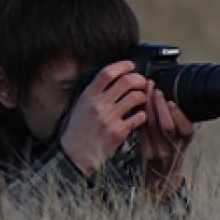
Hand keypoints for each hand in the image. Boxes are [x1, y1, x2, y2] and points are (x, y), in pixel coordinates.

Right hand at [59, 61, 148, 176]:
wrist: (75, 154)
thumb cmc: (78, 130)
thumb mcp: (80, 105)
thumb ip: (95, 92)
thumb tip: (114, 79)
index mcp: (88, 96)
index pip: (107, 73)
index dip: (123, 66)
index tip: (131, 65)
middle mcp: (99, 105)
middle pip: (126, 82)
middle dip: (139, 79)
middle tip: (142, 82)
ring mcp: (109, 118)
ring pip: (135, 97)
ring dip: (143, 96)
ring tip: (142, 98)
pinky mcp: (119, 132)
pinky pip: (139, 117)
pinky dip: (143, 114)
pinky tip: (139, 115)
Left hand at [139, 81, 195, 200]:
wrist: (163, 174)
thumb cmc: (176, 150)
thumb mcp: (186, 138)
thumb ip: (189, 123)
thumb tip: (196, 103)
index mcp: (185, 142)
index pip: (185, 129)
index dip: (178, 115)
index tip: (172, 102)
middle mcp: (172, 147)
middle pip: (165, 126)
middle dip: (159, 105)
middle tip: (155, 89)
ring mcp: (156, 149)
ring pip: (151, 125)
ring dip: (148, 105)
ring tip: (146, 90)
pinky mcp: (144, 148)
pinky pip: (141, 128)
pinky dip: (140, 113)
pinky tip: (139, 101)